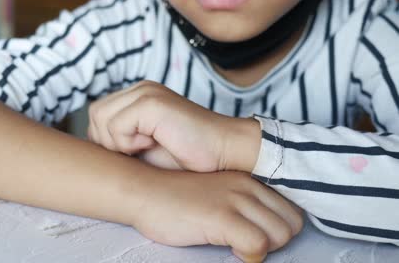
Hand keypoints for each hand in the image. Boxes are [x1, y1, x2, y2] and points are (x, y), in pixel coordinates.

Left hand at [87, 81, 260, 172]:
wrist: (221, 151)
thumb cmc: (186, 155)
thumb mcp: (144, 147)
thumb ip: (119, 139)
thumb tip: (91, 145)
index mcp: (138, 96)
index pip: (98, 114)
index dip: (106, 139)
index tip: (131, 153)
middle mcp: (140, 89)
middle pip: (95, 114)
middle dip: (108, 141)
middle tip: (137, 151)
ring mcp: (145, 92)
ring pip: (101, 119)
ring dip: (119, 142)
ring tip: (147, 146)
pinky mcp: (151, 102)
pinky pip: (116, 126)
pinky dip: (129, 143)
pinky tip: (154, 142)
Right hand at [132, 170, 303, 261]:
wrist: (145, 192)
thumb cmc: (176, 199)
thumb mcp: (217, 194)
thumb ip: (240, 205)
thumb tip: (262, 230)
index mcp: (248, 181)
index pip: (291, 210)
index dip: (278, 229)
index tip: (255, 235)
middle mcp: (246, 187)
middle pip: (291, 223)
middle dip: (275, 240)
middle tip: (248, 243)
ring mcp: (234, 200)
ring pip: (280, 234)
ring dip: (264, 248)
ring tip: (238, 246)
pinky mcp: (220, 216)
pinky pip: (257, 244)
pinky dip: (249, 255)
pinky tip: (231, 250)